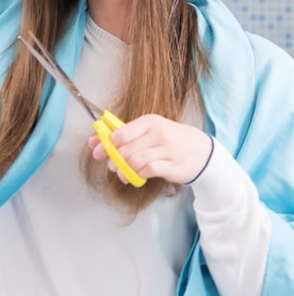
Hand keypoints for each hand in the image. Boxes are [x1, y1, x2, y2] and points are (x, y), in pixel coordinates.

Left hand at [89, 114, 211, 184]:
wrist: (202, 151)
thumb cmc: (171, 139)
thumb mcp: (149, 131)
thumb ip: (122, 135)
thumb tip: (93, 141)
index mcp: (150, 121)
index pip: (121, 133)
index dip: (107, 145)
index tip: (100, 153)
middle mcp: (159, 133)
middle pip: (125, 149)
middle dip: (114, 160)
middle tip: (112, 166)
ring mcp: (167, 149)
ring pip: (135, 161)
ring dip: (124, 171)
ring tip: (123, 173)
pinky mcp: (174, 165)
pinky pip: (148, 171)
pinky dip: (139, 175)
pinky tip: (139, 175)